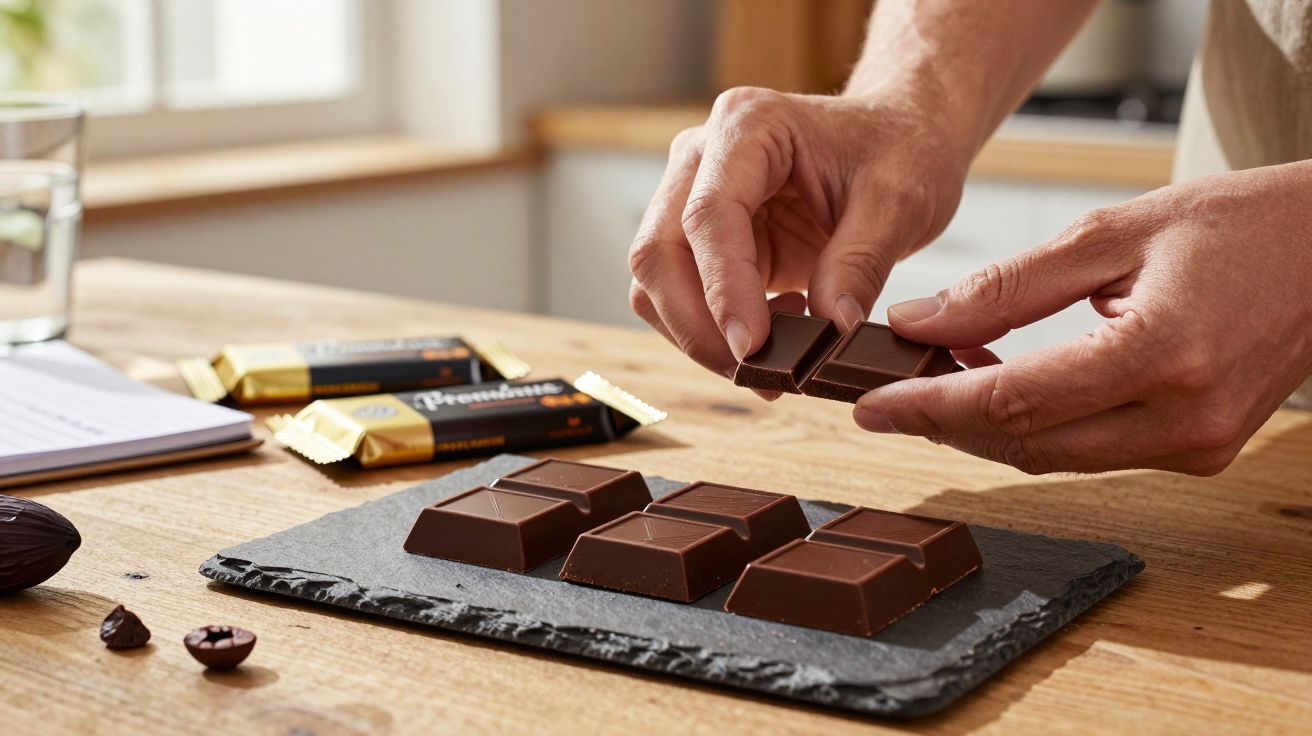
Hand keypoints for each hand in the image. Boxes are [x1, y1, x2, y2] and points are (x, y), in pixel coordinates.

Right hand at [628, 86, 971, 380]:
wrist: (899, 135)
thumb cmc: (899, 149)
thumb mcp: (899, 201)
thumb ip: (861, 263)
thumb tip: (830, 330)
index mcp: (747, 126)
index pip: (708, 215)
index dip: (722, 288)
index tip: (752, 348)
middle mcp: (701, 158)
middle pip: (658, 252)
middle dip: (697, 327)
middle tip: (758, 376)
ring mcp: (693, 198)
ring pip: (657, 284)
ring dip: (700, 336)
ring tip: (777, 354)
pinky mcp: (703, 242)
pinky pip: (684, 298)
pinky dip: (716, 332)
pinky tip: (776, 331)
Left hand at [855, 162, 1311, 474]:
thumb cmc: (1236, 224)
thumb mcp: (1110, 232)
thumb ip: (1009, 287)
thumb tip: (918, 324)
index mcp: (1163, 353)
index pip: (1014, 402)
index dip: (931, 409)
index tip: (870, 408)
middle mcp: (1185, 418)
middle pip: (1027, 444)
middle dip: (946, 424)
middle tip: (888, 395)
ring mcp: (1199, 446)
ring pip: (1057, 457)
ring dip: (988, 428)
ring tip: (934, 385)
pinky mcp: (1202, 453)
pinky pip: (1094, 453)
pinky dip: (1040, 428)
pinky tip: (1002, 392)